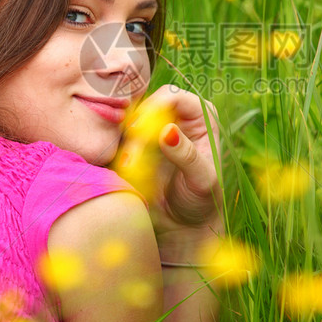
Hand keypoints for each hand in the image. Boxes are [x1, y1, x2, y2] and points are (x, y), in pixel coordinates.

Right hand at [130, 84, 223, 246]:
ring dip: (126, 142)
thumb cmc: (201, 202)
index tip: (138, 130)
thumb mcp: (202, 181)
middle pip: (148, 105)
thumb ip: (187, 157)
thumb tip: (167, 131)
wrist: (183, 225)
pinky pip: (121, 138)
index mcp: (202, 116)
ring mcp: (156, 129)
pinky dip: (119, 150)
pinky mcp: (138, 145)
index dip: (153, 107)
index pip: (173, 97)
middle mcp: (179, 116)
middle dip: (136, 127)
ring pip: (132, 121)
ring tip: (129, 168)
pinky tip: (123, 170)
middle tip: (130, 155)